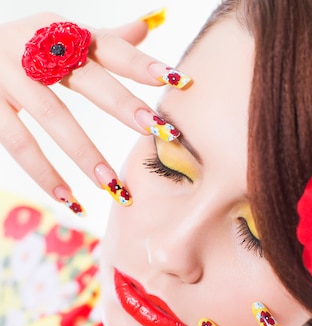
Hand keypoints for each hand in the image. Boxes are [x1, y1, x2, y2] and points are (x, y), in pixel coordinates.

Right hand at [0, 12, 188, 212]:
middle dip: (123, 104)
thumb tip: (148, 26)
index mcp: (59, 31)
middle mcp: (33, 46)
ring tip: (114, 185)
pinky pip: (18, 142)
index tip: (179, 80)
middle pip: (85, 76)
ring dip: (85, 152)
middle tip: (158, 130)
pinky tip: (71, 199)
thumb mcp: (57, 35)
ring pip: (52, 115)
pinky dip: (45, 174)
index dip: (142, 63)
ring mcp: (7, 74)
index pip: (108, 47)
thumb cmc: (20, 47)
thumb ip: (102, 39)